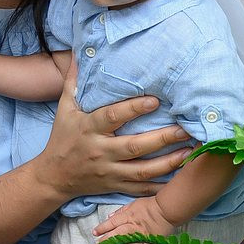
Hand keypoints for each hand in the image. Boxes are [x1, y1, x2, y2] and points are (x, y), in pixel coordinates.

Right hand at [42, 59, 190, 197]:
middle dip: (162, 138)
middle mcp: (100, 151)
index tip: (155, 100)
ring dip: (168, 162)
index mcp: (88, 129)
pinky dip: (161, 186)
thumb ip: (74, 82)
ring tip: (190, 151)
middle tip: (186, 128)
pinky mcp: (115, 186)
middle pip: (134, 146)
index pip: (112, 117)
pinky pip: (141, 189)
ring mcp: (109, 171)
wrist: (53, 177)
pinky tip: (180, 178)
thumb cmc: (62, 138)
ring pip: (142, 170)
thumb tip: (81, 54)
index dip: (133, 109)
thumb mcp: (64, 109)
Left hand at [94, 196, 175, 243]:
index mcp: (128, 216)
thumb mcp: (133, 204)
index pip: (111, 223)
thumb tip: (110, 217)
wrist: (167, 209)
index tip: (94, 233)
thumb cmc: (150, 205)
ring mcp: (142, 236)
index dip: (102, 228)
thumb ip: (121, 211)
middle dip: (105, 241)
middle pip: (116, 235)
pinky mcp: (152, 242)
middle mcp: (132, 227)